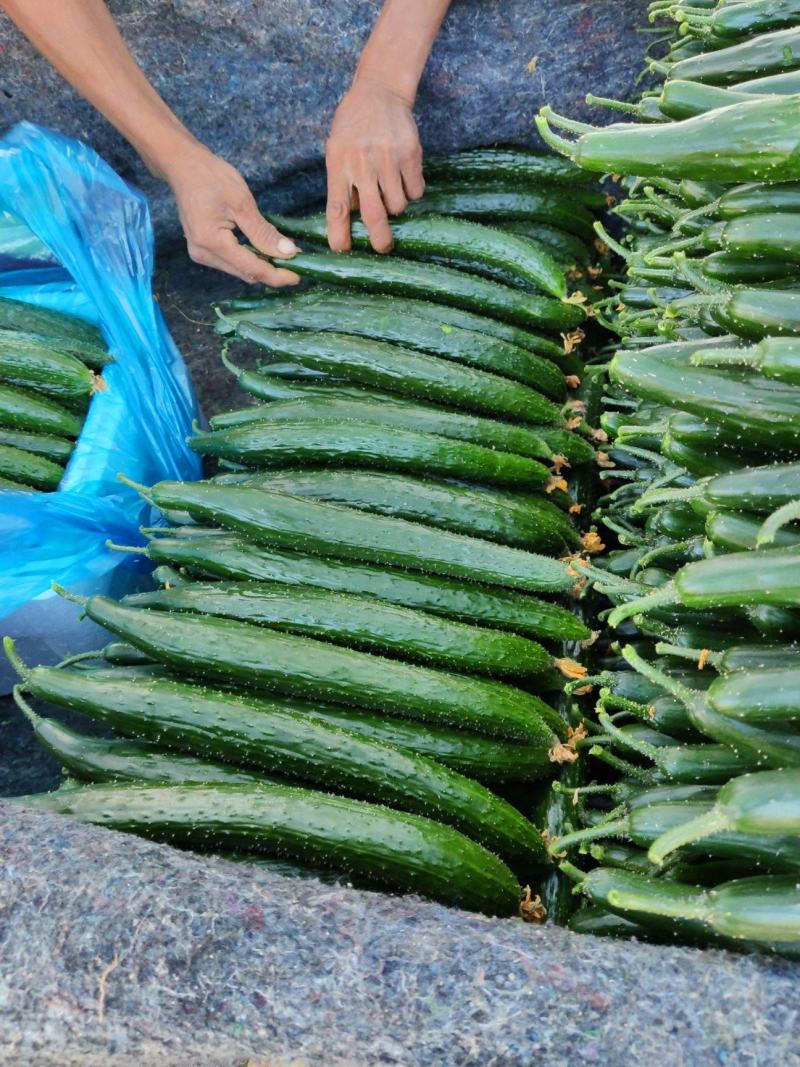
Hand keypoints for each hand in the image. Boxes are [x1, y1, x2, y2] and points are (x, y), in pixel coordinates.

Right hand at [163, 143, 300, 286]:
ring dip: (261, 266)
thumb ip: (263, 232)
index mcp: (212, 243)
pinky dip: (249, 259)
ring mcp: (200, 254)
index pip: (252, 269)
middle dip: (271, 272)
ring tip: (283, 257)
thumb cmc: (211, 177)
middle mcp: (203, 254)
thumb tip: (288, 253)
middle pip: (245, 274)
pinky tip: (263, 251)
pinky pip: (231, 262)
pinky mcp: (202, 250)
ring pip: (239, 270)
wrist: (183, 166)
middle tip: (295, 264)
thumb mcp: (242, 202)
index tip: (298, 276)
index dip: (277, 275)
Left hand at [325, 78, 424, 252]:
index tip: (342, 250)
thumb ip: (343, 183)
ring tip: (390, 189)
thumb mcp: (337, 150)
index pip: (337, 207)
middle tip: (383, 248)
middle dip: (379, 238)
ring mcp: (388, 158)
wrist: (380, 92)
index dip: (339, 233)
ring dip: (396, 206)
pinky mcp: (411, 154)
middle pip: (373, 214)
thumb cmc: (354, 127)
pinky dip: (412, 191)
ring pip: (398, 205)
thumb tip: (352, 221)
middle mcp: (363, 162)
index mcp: (339, 163)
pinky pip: (416, 190)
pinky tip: (404, 176)